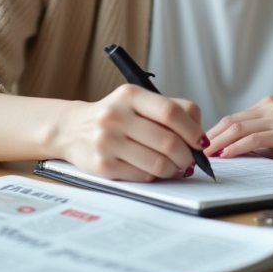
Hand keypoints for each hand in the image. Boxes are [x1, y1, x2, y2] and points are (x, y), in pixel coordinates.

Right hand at [55, 85, 207, 181]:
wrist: (72, 129)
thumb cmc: (115, 115)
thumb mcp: (138, 101)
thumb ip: (171, 110)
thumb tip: (200, 136)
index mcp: (130, 95)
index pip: (171, 113)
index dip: (192, 130)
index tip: (200, 141)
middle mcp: (116, 116)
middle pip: (168, 141)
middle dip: (186, 155)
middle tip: (190, 160)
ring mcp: (107, 142)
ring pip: (158, 163)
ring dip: (174, 169)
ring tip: (174, 167)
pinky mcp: (102, 166)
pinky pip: (142, 176)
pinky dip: (154, 176)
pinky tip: (152, 170)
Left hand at [204, 96, 272, 161]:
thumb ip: (264, 140)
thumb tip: (236, 153)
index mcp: (269, 105)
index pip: (232, 118)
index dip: (213, 133)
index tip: (199, 148)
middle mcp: (272, 106)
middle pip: (230, 120)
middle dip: (209, 138)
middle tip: (193, 153)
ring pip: (238, 127)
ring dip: (217, 143)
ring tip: (203, 156)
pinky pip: (254, 138)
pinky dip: (236, 147)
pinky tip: (226, 156)